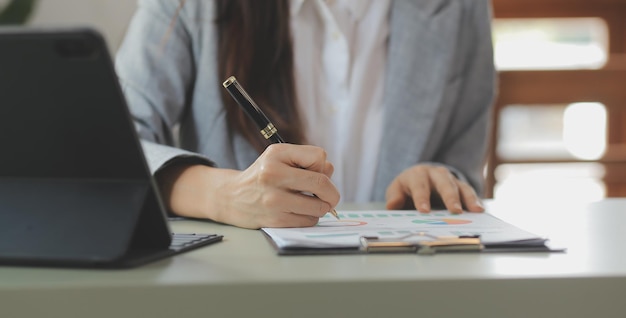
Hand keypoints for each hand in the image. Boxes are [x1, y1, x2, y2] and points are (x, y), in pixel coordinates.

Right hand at [157, 144, 339, 228]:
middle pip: (321, 183)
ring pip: (318, 206)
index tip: (315, 172)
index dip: (323, 167)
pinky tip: (298, 212)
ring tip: (311, 203)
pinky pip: (308, 220)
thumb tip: (330, 170)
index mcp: (277, 154)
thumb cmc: (262, 176)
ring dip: (322, 207)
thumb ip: (306, 160)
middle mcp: (273, 174)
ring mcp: (273, 199)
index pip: (319, 157)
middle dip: (332, 192)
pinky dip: (310, 217)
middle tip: (330, 197)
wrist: (231, 197)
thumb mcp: (279, 158)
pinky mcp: (275, 219)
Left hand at [385, 164, 483, 212]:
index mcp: (417, 174)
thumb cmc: (407, 187)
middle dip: (450, 197)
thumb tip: (392, 205)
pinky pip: (469, 192)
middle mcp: (435, 173)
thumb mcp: (397, 190)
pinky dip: (475, 200)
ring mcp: (449, 179)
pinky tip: (480, 210)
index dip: (421, 198)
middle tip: (455, 211)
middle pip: (444, 183)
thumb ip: (395, 197)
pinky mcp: (460, 186)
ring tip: (475, 211)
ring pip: (460, 186)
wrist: (419, 177)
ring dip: (468, 198)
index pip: (419, 186)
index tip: (424, 211)